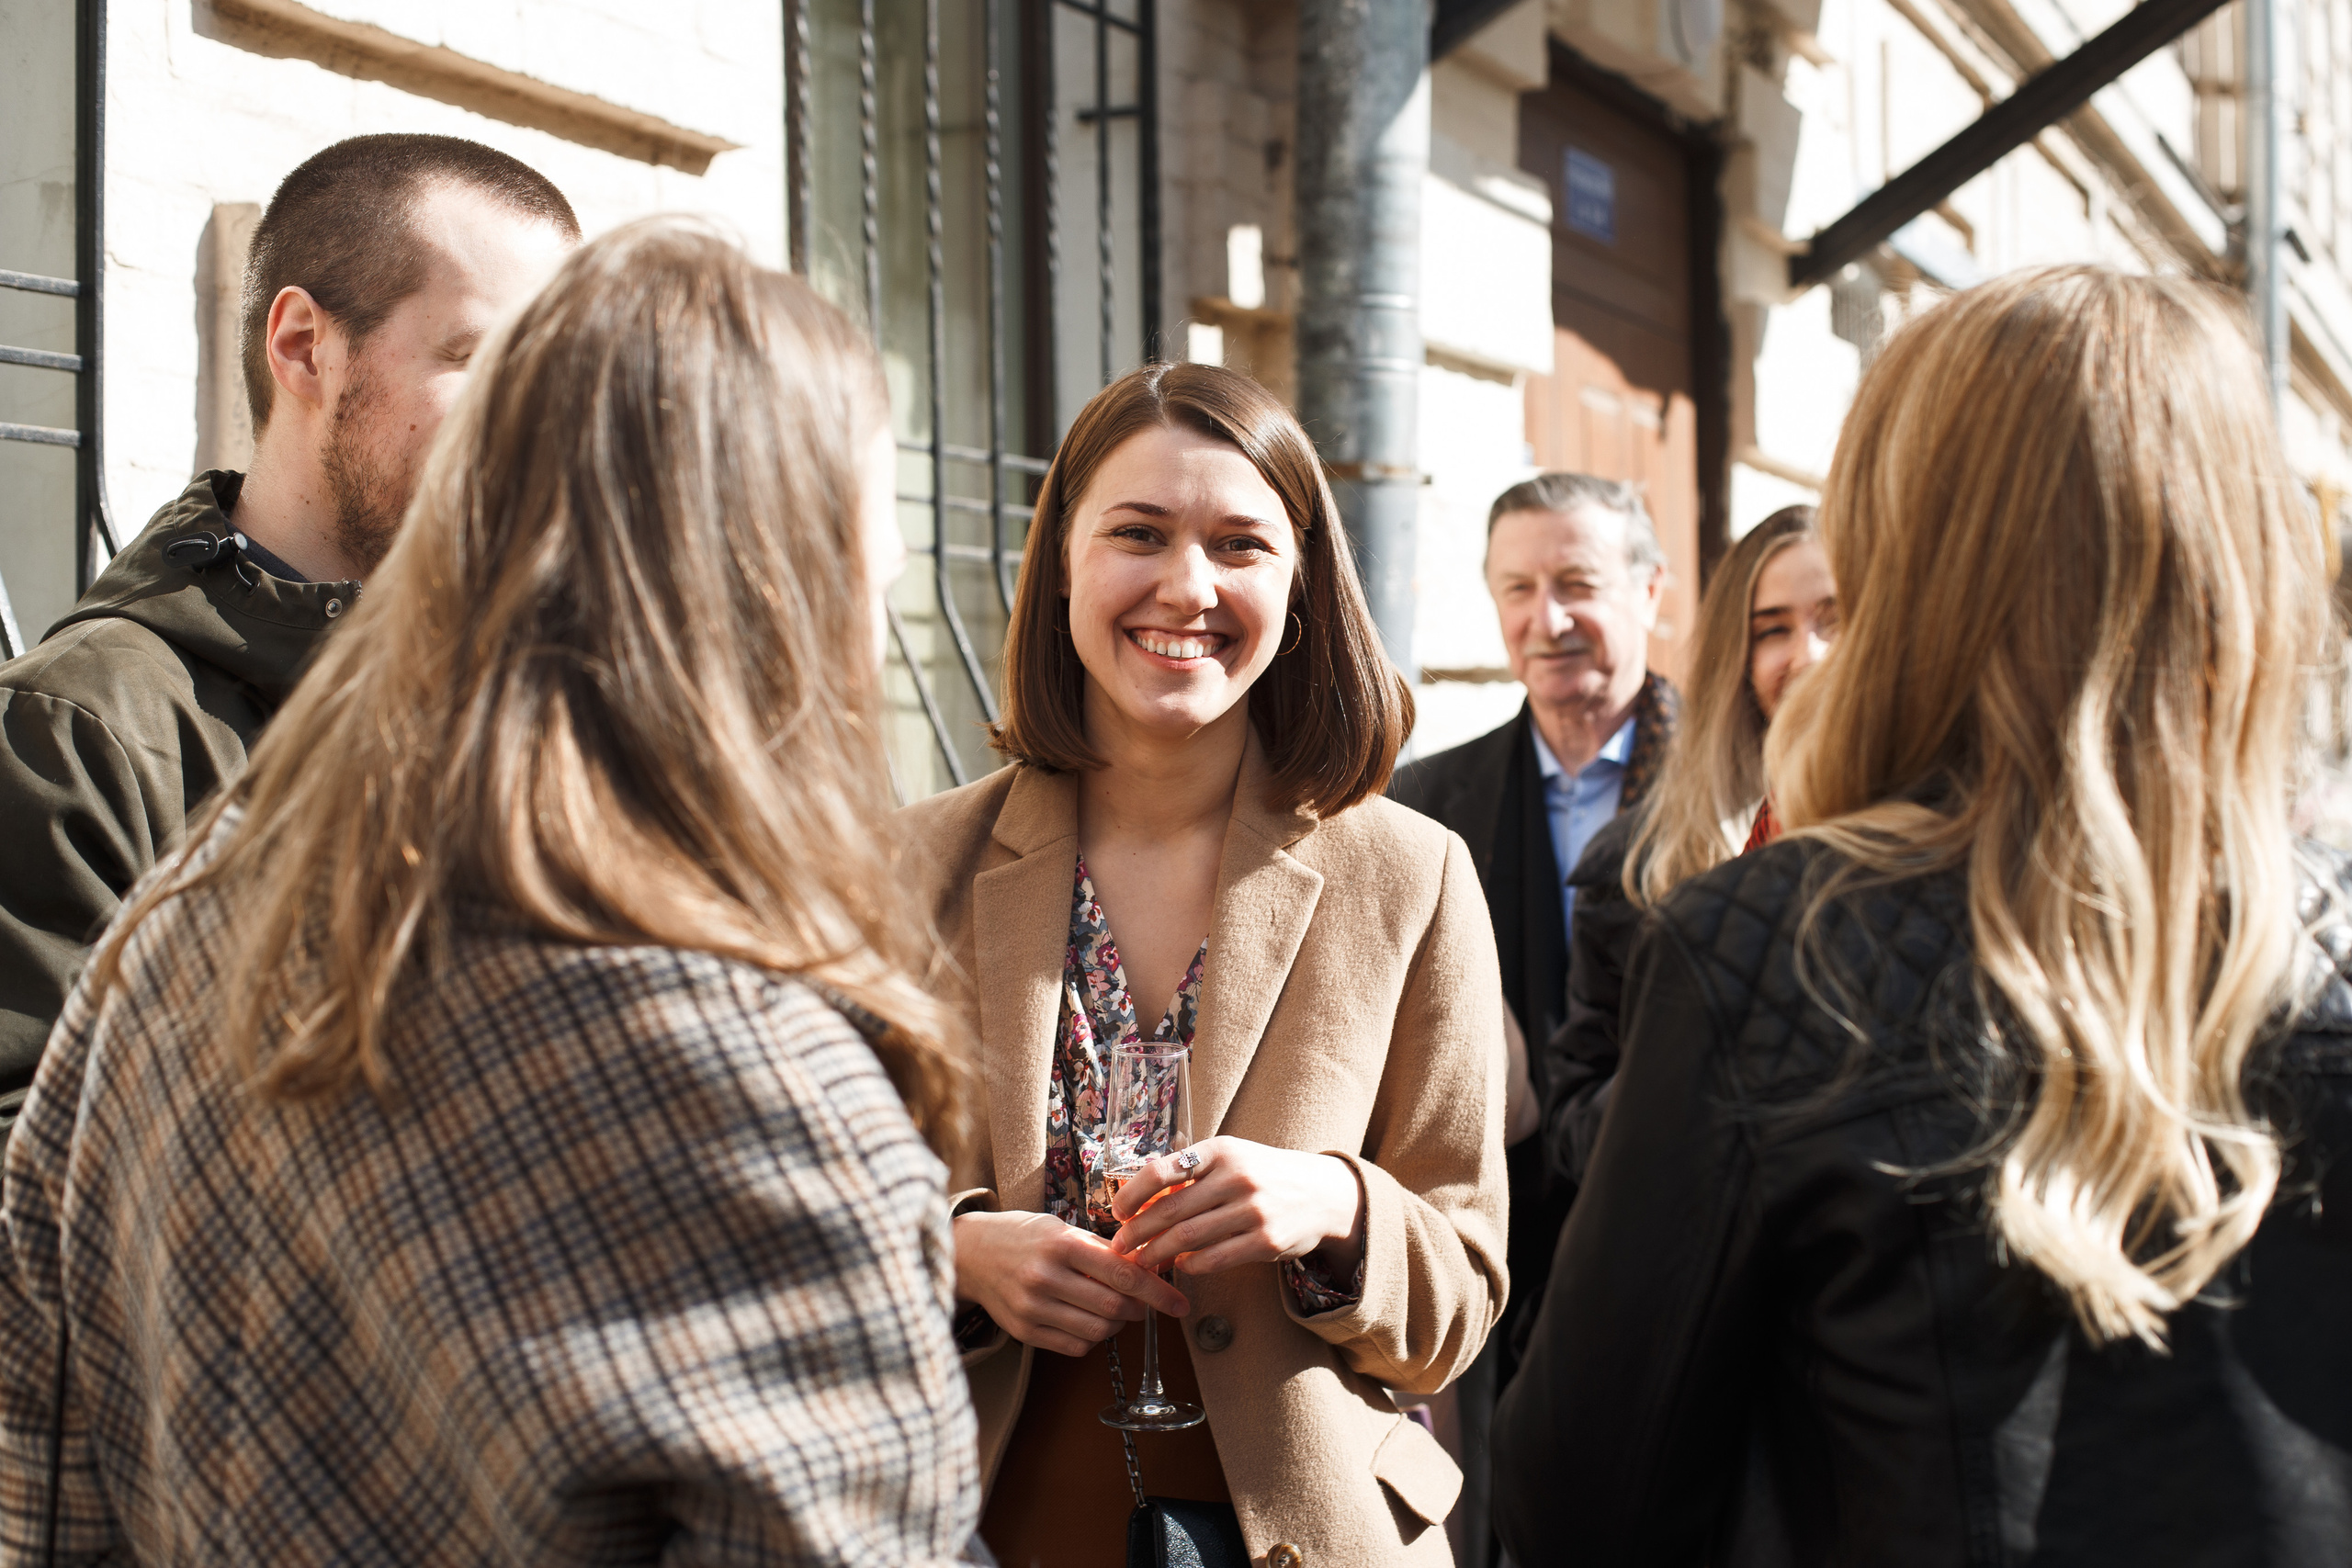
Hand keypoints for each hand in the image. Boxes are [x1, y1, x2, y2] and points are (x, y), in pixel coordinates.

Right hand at [953, 1209, 1189, 1356]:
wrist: (970, 1253)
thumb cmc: (1023, 1236)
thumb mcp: (1061, 1229)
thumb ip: (1100, 1250)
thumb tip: (1146, 1269)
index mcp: (1061, 1244)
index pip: (1123, 1274)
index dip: (1158, 1292)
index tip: (1179, 1305)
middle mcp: (1046, 1277)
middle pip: (1114, 1307)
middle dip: (1138, 1309)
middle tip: (1142, 1304)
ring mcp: (1032, 1307)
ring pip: (1097, 1331)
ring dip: (1116, 1324)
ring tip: (1112, 1309)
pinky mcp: (1024, 1331)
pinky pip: (1075, 1347)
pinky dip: (1091, 1338)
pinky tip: (1087, 1320)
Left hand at [1108, 1137, 1365, 1278]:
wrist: (1322, 1193)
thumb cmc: (1263, 1175)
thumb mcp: (1230, 1159)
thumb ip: (1190, 1173)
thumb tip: (1139, 1197)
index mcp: (1221, 1151)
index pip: (1162, 1170)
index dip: (1132, 1194)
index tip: (1117, 1211)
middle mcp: (1237, 1177)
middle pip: (1170, 1210)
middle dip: (1137, 1232)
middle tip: (1120, 1246)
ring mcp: (1254, 1210)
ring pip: (1188, 1238)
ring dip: (1157, 1253)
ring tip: (1141, 1262)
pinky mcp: (1267, 1241)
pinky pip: (1215, 1258)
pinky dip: (1191, 1264)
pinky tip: (1181, 1265)